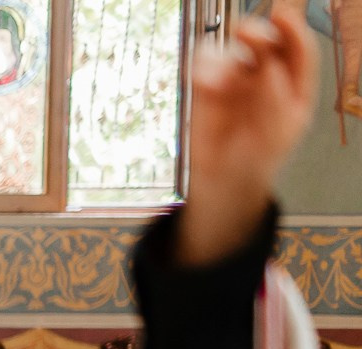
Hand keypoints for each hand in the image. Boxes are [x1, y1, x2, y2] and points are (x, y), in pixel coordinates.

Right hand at [178, 8, 314, 266]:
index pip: (296, 49)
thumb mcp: (277, 131)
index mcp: (293, 83)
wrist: (224, 180)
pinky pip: (203, 68)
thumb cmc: (258, 156)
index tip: (281, 16)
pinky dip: (202, 70)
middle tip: (246, 33)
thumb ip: (274, 99)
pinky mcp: (207, 88)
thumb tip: (268, 68)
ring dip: (225, 60)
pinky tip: (204, 81)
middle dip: (256, 35)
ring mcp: (235, 79)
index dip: (290, 30)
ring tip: (219, 82)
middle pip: (263, 44)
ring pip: (230, 53)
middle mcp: (265, 74)